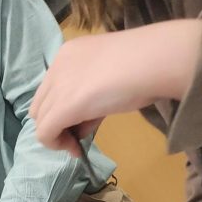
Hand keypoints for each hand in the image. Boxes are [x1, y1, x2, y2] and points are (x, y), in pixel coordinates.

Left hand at [30, 21, 201, 156]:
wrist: (159, 59)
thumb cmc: (148, 62)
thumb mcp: (112, 74)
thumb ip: (92, 94)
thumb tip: (82, 122)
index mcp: (69, 52)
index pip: (52, 88)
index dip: (63, 108)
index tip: (84, 118)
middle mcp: (58, 66)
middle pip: (41, 105)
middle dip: (58, 121)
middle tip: (82, 130)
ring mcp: (58, 86)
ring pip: (41, 120)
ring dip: (59, 134)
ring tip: (84, 136)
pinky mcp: (62, 108)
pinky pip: (45, 134)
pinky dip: (56, 145)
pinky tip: (75, 149)